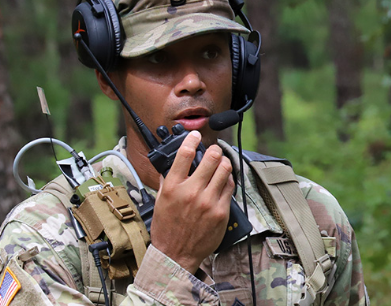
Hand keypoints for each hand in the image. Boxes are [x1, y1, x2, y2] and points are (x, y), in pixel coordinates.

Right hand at [149, 131, 235, 275]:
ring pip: (225, 170)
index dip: (192, 139)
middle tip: (214, 150)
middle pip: (211, 158)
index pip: (185, 153)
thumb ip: (167, 179)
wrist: (176, 255)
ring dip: (223, 163)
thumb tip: (174, 162)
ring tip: (221, 163)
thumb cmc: (166, 227)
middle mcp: (192, 192)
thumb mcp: (160, 199)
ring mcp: (208, 202)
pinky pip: (230, 188)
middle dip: (214, 150)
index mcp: (173, 186)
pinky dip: (228, 180)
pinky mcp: (221, 213)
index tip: (195, 135)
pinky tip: (224, 180)